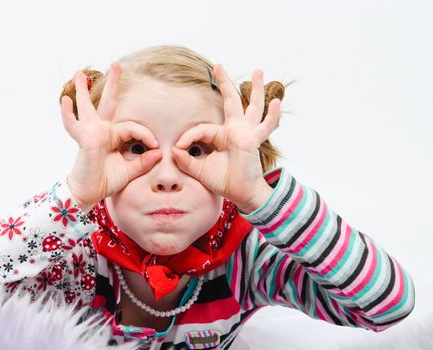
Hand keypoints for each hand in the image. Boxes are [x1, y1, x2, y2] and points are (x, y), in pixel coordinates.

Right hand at [61, 63, 161, 206]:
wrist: (89, 193)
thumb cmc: (106, 180)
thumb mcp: (130, 170)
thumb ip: (143, 161)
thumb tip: (159, 152)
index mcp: (112, 135)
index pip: (133, 127)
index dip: (146, 135)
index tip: (156, 146)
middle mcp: (101, 130)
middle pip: (108, 103)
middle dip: (112, 83)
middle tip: (116, 64)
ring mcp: (91, 132)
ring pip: (87, 107)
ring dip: (83, 90)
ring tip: (79, 73)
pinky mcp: (84, 139)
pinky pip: (73, 124)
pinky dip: (68, 113)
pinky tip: (65, 100)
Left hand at [171, 64, 279, 211]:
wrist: (241, 194)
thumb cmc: (224, 180)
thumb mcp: (200, 169)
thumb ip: (187, 160)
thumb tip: (174, 149)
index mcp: (222, 135)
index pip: (202, 128)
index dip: (188, 137)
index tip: (179, 148)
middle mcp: (235, 130)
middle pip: (231, 102)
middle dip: (225, 83)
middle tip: (218, 65)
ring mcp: (247, 133)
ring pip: (251, 107)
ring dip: (255, 89)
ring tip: (258, 71)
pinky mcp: (253, 141)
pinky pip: (264, 127)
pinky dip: (271, 115)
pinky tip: (275, 102)